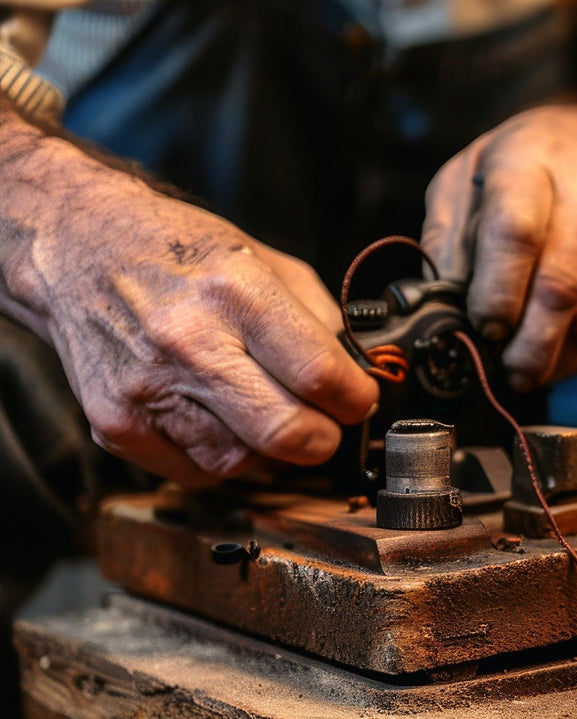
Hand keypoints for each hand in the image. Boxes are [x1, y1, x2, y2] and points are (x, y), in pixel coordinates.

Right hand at [1, 140, 377, 485]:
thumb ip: (319, 318)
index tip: (359, 399)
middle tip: (325, 423)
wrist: (76, 247)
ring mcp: (146, 389)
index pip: (320, 375)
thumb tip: (357, 376)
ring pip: (244, 462)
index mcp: (235, 292)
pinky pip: (196, 471)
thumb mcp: (266, 259)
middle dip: (323, 438)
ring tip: (263, 411)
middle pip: (287, 433)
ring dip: (269, 451)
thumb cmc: (177, 252)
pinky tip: (220, 419)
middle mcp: (187, 342)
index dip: (356, 399)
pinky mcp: (115, 425)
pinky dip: (222, 456)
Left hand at [422, 105, 576, 390]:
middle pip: (562, 282)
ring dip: (560, 357)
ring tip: (531, 373)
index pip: (516, 233)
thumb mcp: (466, 181)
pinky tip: (565, 360)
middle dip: (531, 343)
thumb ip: (447, 239)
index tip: (482, 332)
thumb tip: (437, 307)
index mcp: (530, 158)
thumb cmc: (521, 170)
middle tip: (509, 375)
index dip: (497, 292)